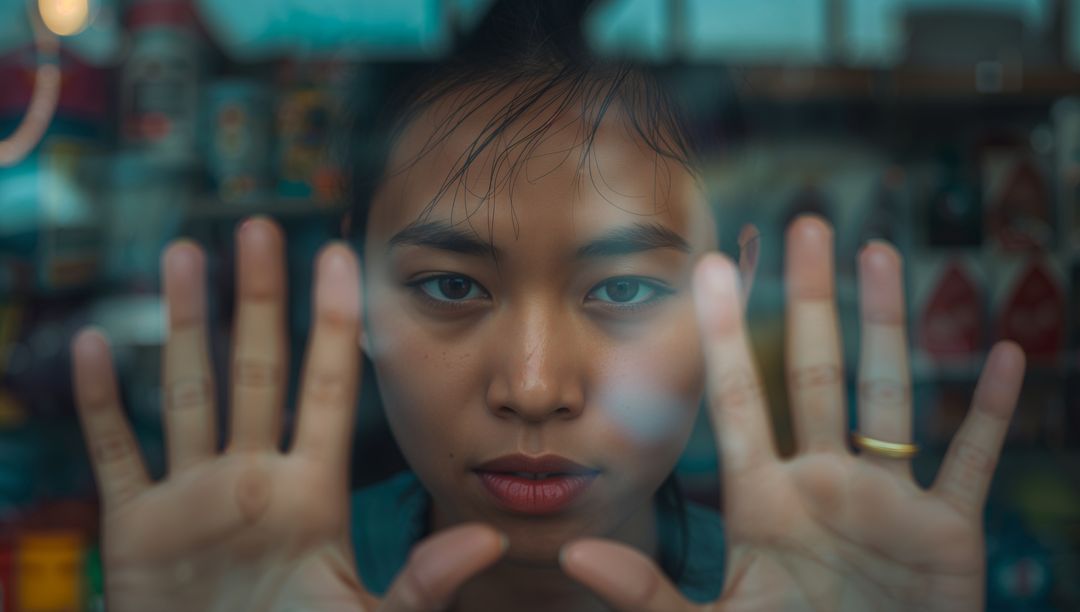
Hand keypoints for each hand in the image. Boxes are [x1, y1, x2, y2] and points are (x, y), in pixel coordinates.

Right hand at [71, 218, 505, 611]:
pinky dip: (99, 404)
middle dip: (259, 299)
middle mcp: (253, 477)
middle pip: (256, 370)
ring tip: (184, 254)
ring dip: (184, 325)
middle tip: (260, 227)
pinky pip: (116, 453)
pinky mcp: (136, 526)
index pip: (326, 388)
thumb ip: (422, 582)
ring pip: (187, 391)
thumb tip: (489, 541)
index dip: (333, 323)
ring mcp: (193, 496)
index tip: (340, 256)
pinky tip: (95, 346)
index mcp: (312, 492)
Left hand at [559, 216, 1024, 610]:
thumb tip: (575, 558)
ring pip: (889, 396)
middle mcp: (823, 485)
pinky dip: (992, 413)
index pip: (739, 401)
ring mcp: (886, 503)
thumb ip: (648, 594)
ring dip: (887, 325)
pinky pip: (974, 461)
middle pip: (814, 373)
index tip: (711, 269)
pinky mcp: (947, 534)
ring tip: (878, 252)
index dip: (724, 336)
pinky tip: (1007, 354)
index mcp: (764, 501)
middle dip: (810, 301)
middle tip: (805, 226)